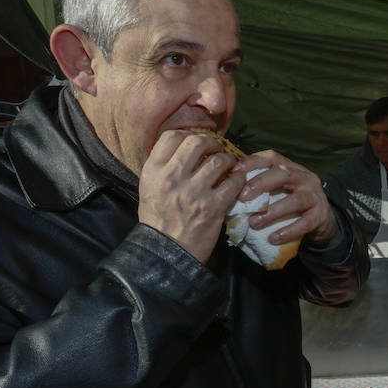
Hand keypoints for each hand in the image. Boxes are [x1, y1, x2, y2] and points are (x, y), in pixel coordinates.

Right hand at [138, 130, 244, 264]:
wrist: (166, 253)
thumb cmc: (158, 221)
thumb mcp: (149, 189)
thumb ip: (163, 167)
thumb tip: (183, 147)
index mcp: (153, 172)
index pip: (171, 136)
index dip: (188, 134)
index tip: (196, 142)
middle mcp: (172, 178)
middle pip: (196, 142)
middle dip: (212, 142)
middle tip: (217, 149)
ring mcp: (193, 192)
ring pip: (218, 161)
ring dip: (228, 160)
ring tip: (229, 165)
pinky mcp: (213, 207)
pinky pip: (233, 182)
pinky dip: (239, 179)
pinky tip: (237, 181)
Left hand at [234, 150, 337, 247]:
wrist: (322, 222)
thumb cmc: (292, 205)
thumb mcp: (279, 191)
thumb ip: (261, 188)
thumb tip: (229, 192)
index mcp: (292, 168)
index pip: (272, 157)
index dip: (253, 162)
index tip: (235, 171)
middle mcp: (305, 178)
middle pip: (284, 174)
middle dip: (261, 183)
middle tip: (243, 196)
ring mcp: (315, 196)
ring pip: (295, 200)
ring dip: (272, 211)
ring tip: (254, 222)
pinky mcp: (320, 216)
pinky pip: (305, 223)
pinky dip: (288, 231)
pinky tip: (273, 238)